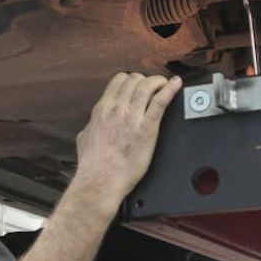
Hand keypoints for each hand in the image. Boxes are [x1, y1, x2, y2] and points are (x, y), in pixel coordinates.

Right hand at [72, 73, 181, 202]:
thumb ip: (91, 126)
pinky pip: (160, 102)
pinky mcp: (147, 128)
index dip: (131, 80)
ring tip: (165, 84)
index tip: (137, 84)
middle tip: (152, 87)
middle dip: (145, 80)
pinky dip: (170, 90)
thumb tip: (92, 125)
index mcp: (102, 109)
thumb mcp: (84, 138)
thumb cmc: (93, 165)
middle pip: (135, 80)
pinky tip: (176, 85)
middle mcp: (117, 109)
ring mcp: (132, 117)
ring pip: (147, 86)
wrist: (101, 180)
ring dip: (158, 82)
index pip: (119, 81)